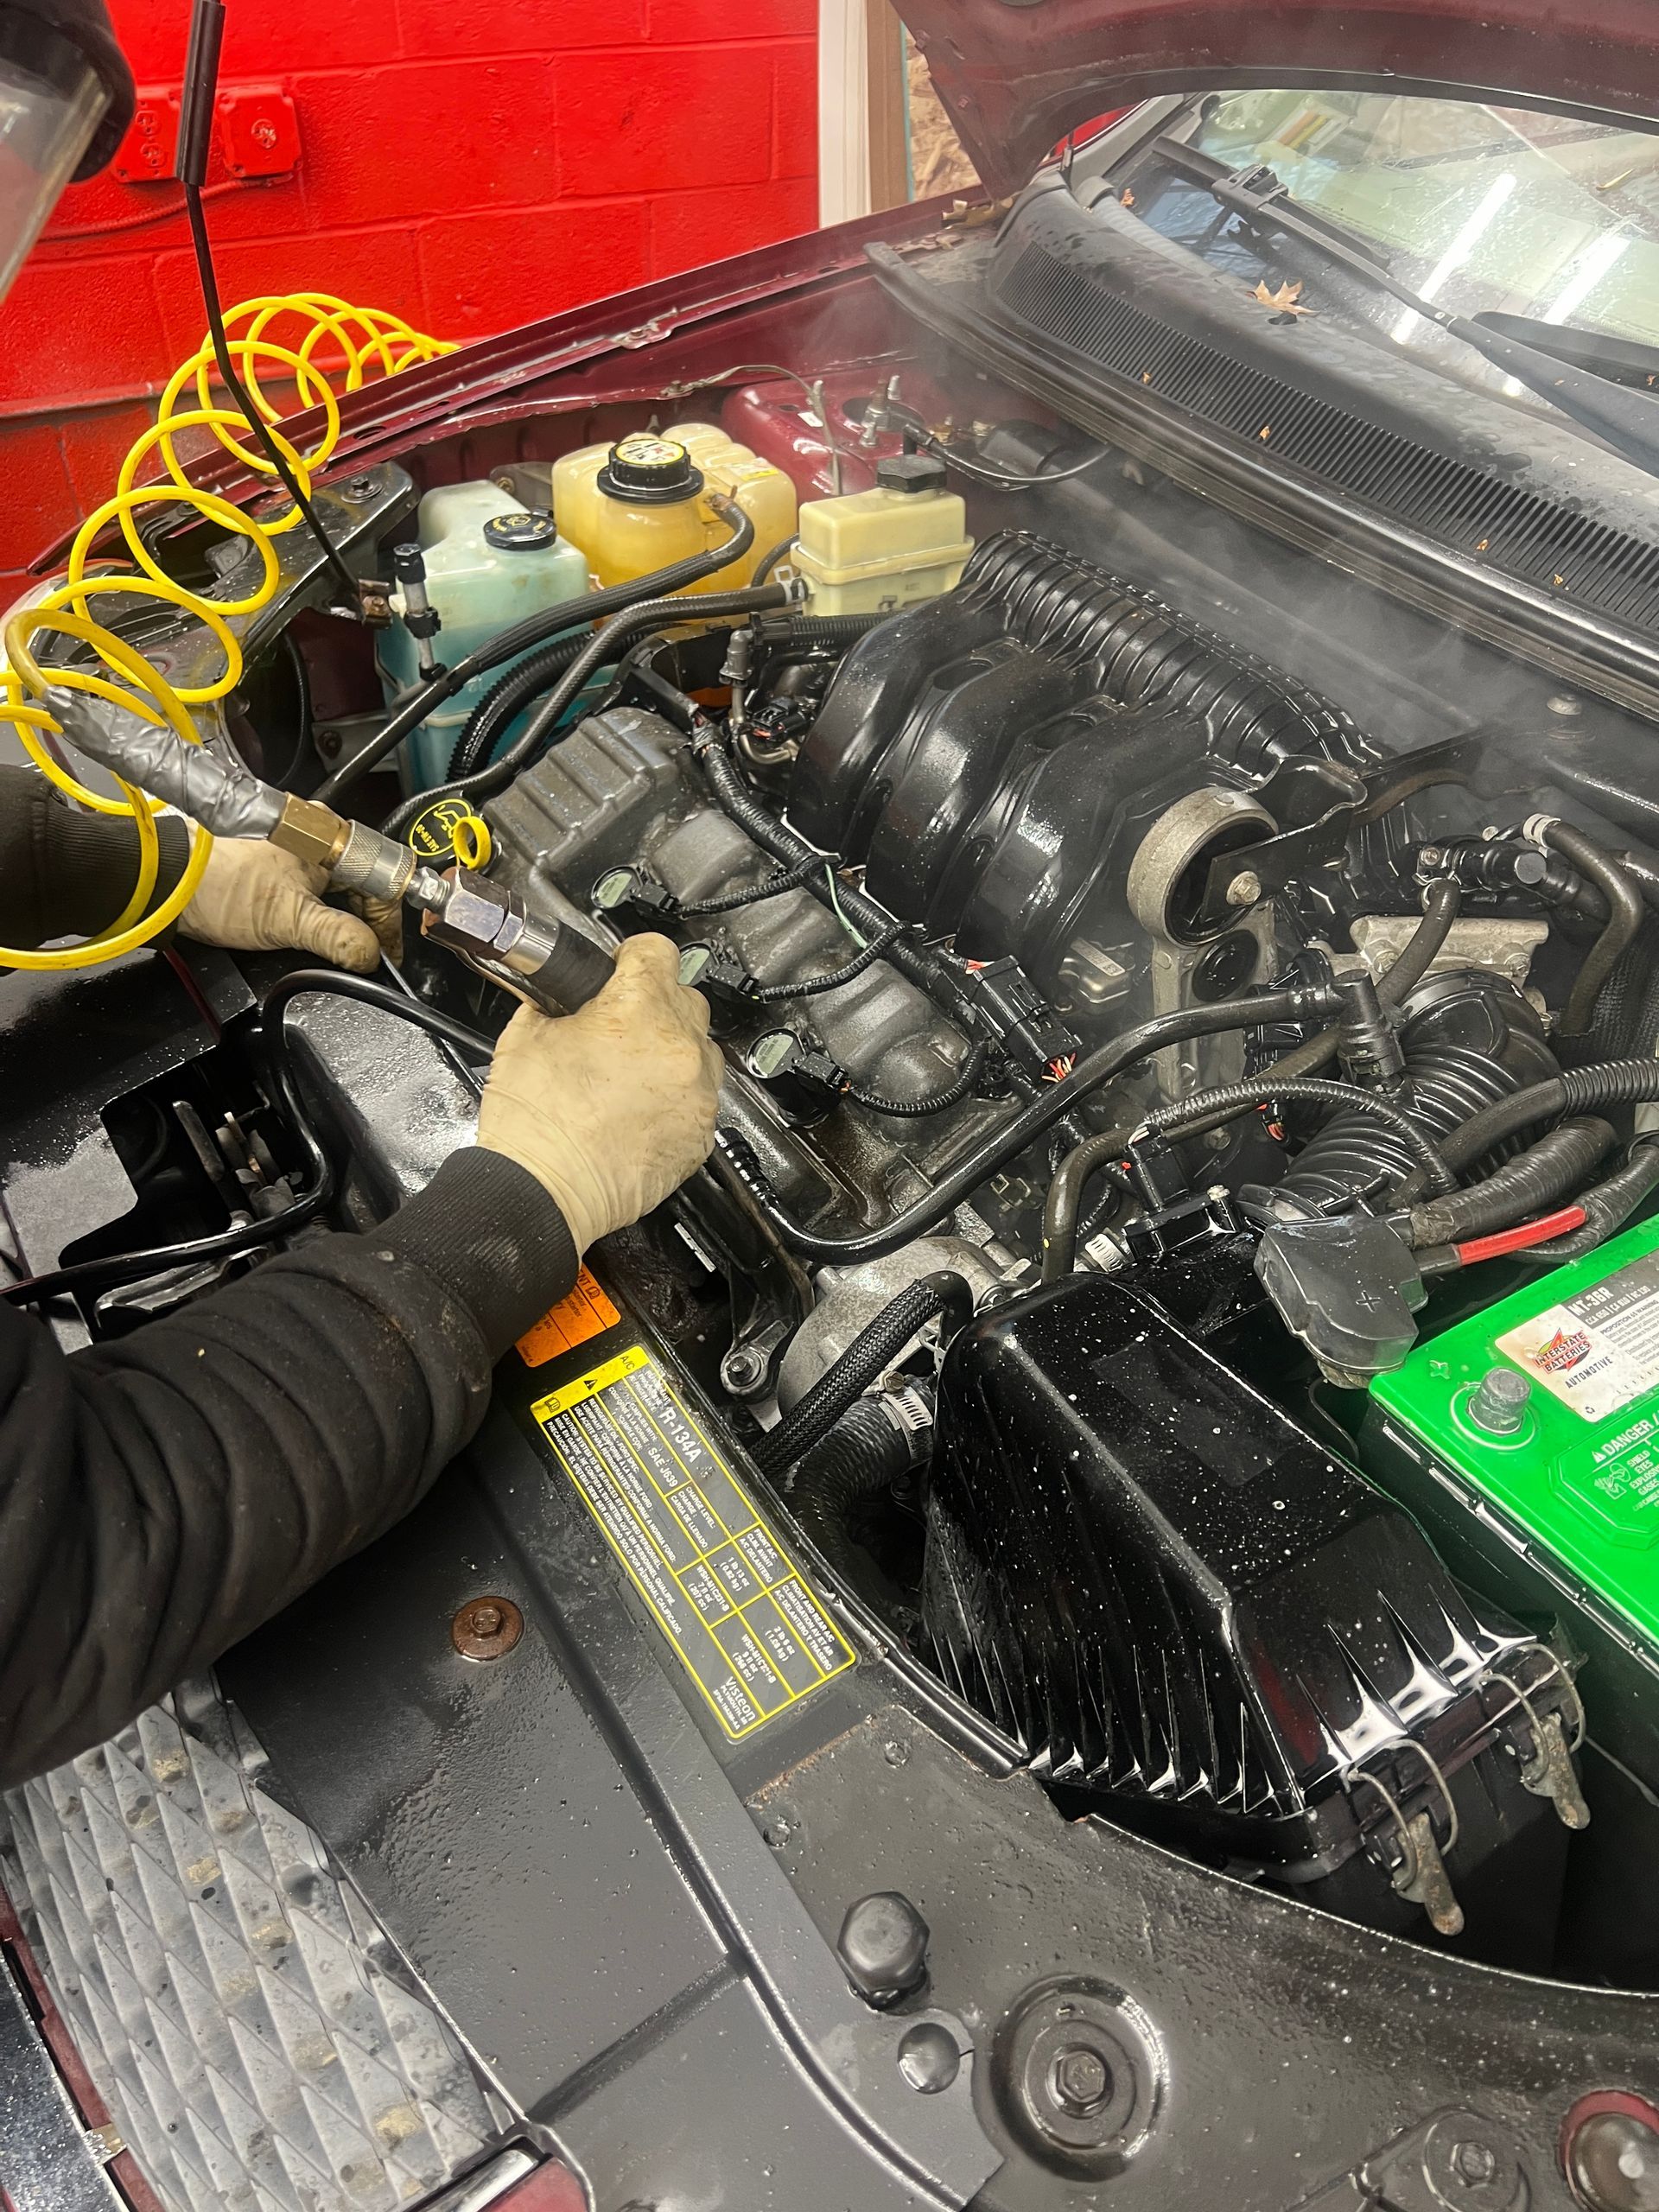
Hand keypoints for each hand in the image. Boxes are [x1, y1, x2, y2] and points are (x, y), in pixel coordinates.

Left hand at [179, 839, 381, 971]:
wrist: (167, 883)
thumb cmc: (216, 886)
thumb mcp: (288, 920)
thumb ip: (339, 939)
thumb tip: (370, 955)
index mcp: (327, 837)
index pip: (380, 881)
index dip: (388, 925)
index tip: (387, 955)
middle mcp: (315, 836)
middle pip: (362, 885)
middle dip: (366, 924)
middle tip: (365, 957)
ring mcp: (295, 850)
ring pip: (339, 890)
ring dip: (343, 922)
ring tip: (340, 949)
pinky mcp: (277, 866)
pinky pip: (316, 893)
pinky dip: (321, 917)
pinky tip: (316, 936)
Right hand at [476, 934, 722, 1253]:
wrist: (544, 1192)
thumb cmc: (535, 1125)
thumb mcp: (526, 1036)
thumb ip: (556, 1003)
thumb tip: (564, 996)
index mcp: (639, 1009)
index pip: (657, 950)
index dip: (630, 956)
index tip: (621, 968)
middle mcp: (681, 1048)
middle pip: (685, 998)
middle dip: (653, 1006)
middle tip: (617, 1026)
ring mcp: (697, 1095)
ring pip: (700, 1050)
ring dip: (671, 1052)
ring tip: (629, 1073)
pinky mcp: (701, 1136)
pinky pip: (698, 1099)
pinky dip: (675, 1097)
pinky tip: (637, 1109)